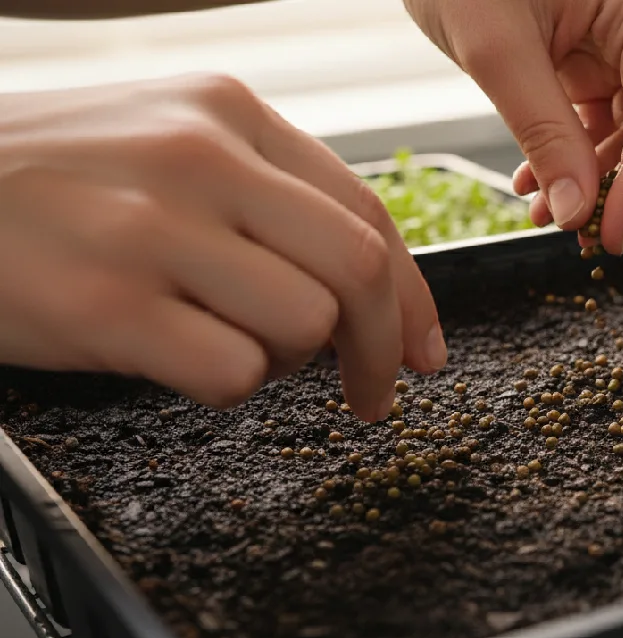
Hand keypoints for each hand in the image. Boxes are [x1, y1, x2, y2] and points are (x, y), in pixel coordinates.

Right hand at [0, 74, 443, 421]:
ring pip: (304, 324)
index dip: (415, 296)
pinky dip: (224, 387)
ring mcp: (151, 229)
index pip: (368, 211)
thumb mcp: (167, 146)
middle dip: (385, 348)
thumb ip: (268, 199)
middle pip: (358, 270)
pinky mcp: (106, 303)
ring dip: (286, 362)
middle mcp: (199, 158)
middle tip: (374, 392)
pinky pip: (233, 374)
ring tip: (227, 346)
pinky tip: (176, 361)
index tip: (424, 349)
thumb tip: (375, 291)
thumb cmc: (51, 183)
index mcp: (228, 113)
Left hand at [405, 0, 622, 254]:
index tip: (613, 231)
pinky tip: (542, 188)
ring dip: (606, 183)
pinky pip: (605, 124)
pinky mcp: (591, 62)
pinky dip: (581, 163)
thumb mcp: (494, 46)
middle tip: (598, 237)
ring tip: (554, 217)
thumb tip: (577, 208)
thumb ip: (542, 129)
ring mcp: (620, 45)